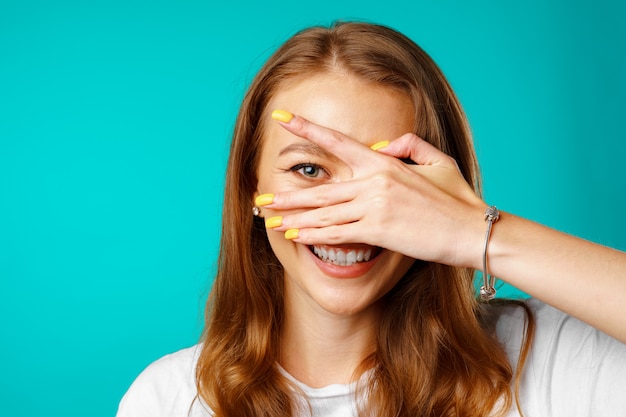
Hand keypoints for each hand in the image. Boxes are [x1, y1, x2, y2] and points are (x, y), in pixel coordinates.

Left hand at [261, 112, 488, 268]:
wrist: (471, 230)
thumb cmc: (456, 198)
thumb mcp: (438, 161)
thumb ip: (409, 146)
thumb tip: (382, 144)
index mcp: (385, 162)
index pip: (338, 141)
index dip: (307, 128)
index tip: (281, 118)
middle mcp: (374, 181)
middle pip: (321, 188)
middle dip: (288, 195)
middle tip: (260, 198)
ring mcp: (374, 206)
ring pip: (324, 213)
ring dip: (293, 218)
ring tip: (269, 220)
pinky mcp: (378, 231)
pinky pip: (337, 233)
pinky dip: (313, 235)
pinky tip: (294, 236)